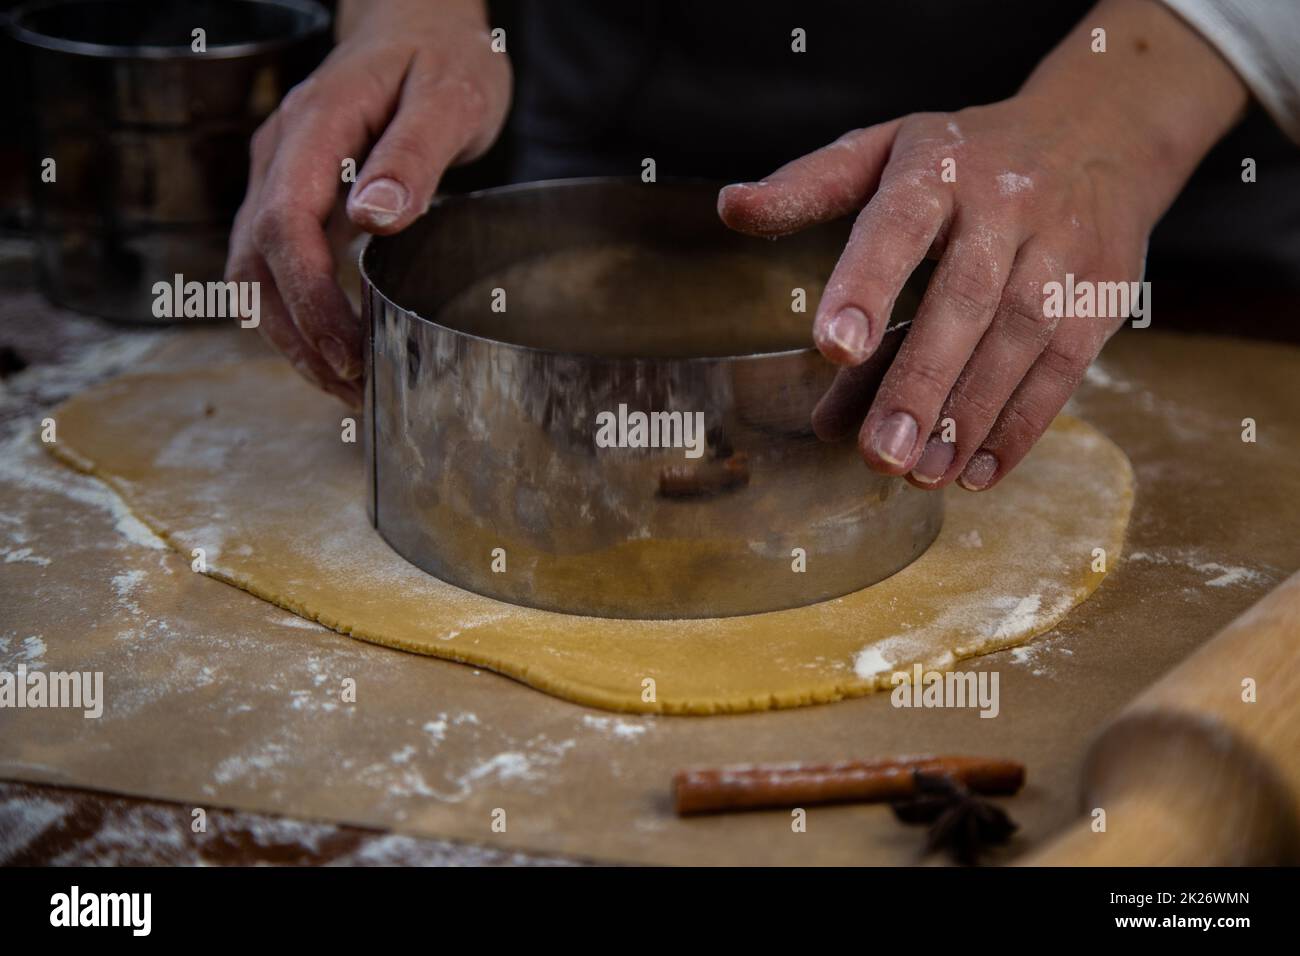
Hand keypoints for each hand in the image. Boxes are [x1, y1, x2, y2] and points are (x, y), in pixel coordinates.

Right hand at [225, 0, 509, 406]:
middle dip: (297, 336)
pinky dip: (300, 317)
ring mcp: (281, 178)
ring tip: (347, 386)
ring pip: (255, 274)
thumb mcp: (449, 96)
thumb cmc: (441, 56)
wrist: (419, 23)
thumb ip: (412, 156)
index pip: (283, 224)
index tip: (346, 349)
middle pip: (254, 263)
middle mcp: (281, 156)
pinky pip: (278, 267)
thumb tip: (373, 220)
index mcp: (313, 127)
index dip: (308, 298)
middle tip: (353, 388)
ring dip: (292, 337)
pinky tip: (341, 349)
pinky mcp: (296, 198)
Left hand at [719, 0, 1244, 490]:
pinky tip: (978, 472)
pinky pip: (1066, 366)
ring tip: (920, 474)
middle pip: (964, 300)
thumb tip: (729, 209)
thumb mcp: (885, 150)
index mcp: (936, 170)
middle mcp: (1005, 206)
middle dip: (921, 382)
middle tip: (878, 454)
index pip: (896, 226)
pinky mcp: (1102, 293)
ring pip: (1019, 340)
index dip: (867, 285)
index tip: (834, 349)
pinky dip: (1023, 425)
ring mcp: (1063, 249)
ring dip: (970, 416)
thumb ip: (810, 186)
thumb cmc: (963, 158)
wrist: (1099, 132)